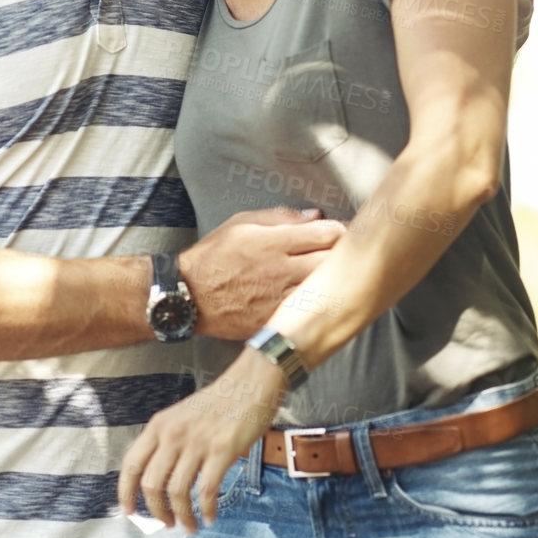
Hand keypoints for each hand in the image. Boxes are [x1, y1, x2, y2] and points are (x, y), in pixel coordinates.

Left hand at [118, 348, 284, 532]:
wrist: (250, 383)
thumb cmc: (217, 403)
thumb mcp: (180, 416)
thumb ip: (166, 441)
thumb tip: (156, 478)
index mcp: (159, 425)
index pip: (131, 464)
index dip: (126, 493)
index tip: (128, 513)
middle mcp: (173, 434)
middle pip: (152, 485)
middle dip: (157, 512)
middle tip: (166, 524)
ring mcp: (197, 442)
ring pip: (178, 492)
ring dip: (183, 516)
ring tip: (190, 526)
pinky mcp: (222, 450)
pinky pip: (208, 490)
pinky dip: (207, 509)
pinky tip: (210, 517)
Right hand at [180, 209, 346, 339]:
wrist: (189, 296)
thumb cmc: (214, 256)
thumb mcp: (241, 223)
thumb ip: (280, 217)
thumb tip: (314, 216)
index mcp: (273, 243)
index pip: (324, 233)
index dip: (341, 229)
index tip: (344, 230)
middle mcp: (280, 271)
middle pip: (332, 261)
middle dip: (344, 254)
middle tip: (348, 252)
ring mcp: (280, 299)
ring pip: (324, 289)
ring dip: (334, 280)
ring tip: (339, 275)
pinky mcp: (276, 321)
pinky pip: (307, 312)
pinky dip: (317, 303)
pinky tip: (319, 297)